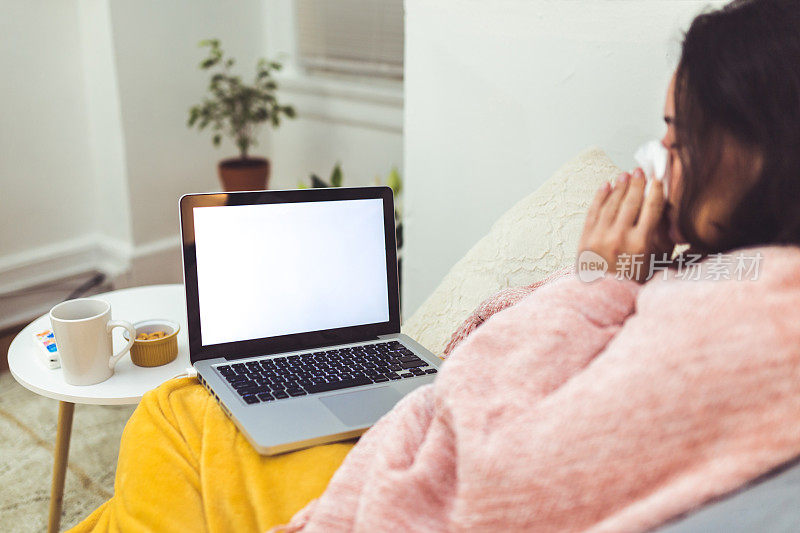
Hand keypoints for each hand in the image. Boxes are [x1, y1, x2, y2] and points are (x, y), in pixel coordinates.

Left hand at [578, 168, 673, 282]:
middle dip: (637, 183)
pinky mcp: (585, 239)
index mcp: (640, 244)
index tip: (658, 179)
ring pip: (611, 204)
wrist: (604, 298)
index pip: (651, 208)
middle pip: (631, 202)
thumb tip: (666, 210)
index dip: (655, 191)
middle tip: (640, 170)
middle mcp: (619, 238)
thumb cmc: (636, 280)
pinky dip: (600, 197)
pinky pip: (593, 212)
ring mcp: (599, 238)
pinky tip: (606, 186)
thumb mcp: (656, 262)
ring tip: (625, 175)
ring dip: (619, 187)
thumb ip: (662, 237)